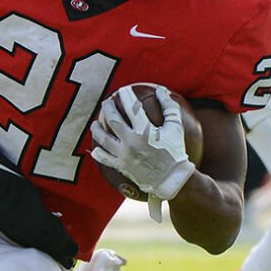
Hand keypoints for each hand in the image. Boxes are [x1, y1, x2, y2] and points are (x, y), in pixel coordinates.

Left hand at [90, 86, 192, 204]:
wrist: (173, 180)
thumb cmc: (175, 152)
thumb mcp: (176, 127)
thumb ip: (169, 107)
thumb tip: (161, 90)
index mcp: (145, 132)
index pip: (132, 108)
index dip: (126, 96)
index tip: (123, 90)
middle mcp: (131, 143)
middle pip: (113, 121)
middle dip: (108, 108)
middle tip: (107, 102)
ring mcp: (124, 156)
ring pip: (104, 139)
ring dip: (97, 129)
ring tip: (95, 124)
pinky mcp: (122, 167)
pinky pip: (105, 159)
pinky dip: (99, 153)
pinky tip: (95, 148)